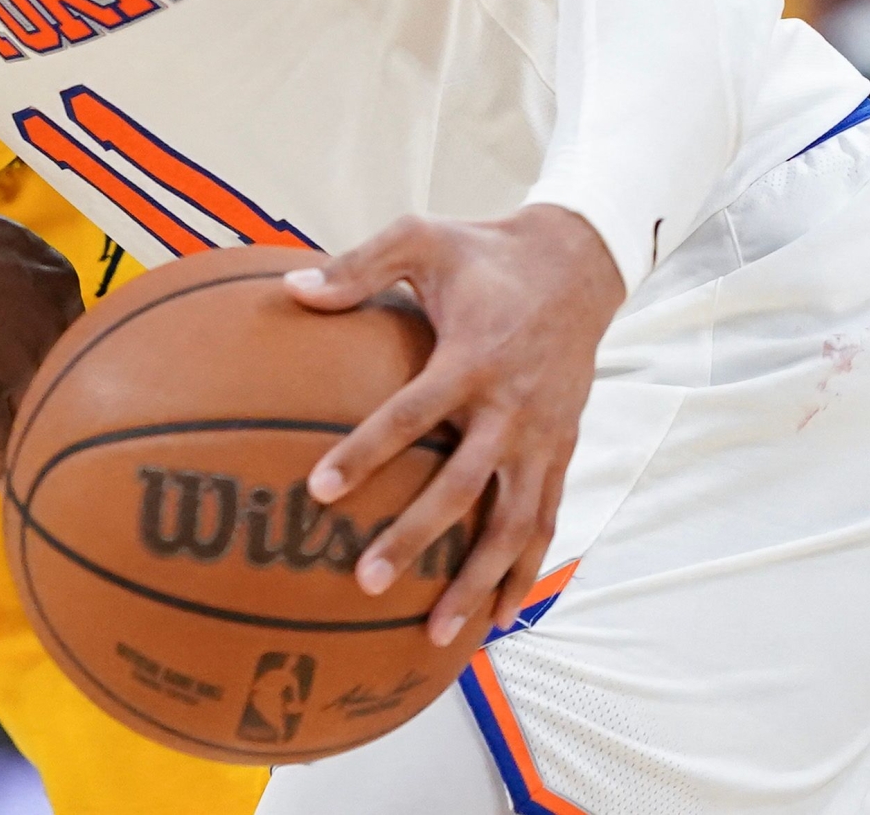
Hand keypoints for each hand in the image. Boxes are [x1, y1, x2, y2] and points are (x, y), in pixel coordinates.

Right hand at [0, 201, 84, 485]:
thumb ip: (25, 272)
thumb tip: (35, 294)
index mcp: (56, 281)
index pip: (78, 333)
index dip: (57, 356)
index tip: (46, 374)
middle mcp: (50, 322)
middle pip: (65, 376)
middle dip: (51, 401)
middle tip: (45, 426)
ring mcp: (20, 362)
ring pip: (38, 413)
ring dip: (31, 438)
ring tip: (29, 463)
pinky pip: (1, 444)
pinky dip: (1, 468)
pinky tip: (0, 482)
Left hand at [283, 205, 622, 647]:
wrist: (578, 264)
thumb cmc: (486, 253)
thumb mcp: (422, 237)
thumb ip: (358, 266)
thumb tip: (290, 290)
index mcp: (472, 358)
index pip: (412, 415)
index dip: (366, 453)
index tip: (319, 491)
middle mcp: (511, 409)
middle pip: (461, 489)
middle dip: (416, 539)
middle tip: (366, 582)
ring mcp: (541, 438)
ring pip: (512, 525)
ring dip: (477, 581)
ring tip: (436, 631)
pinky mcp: (561, 453)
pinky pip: (545, 523)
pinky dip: (524, 573)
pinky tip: (498, 617)